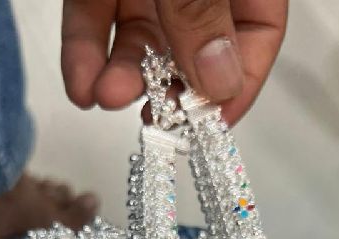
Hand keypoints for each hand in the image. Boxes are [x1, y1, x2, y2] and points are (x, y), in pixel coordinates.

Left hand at [61, 0, 287, 124]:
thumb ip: (203, 11)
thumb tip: (220, 83)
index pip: (259, 32)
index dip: (239, 83)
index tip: (211, 126)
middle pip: (195, 45)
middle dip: (168, 87)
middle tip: (152, 120)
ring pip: (140, 36)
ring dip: (122, 75)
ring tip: (105, 96)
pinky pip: (93, 17)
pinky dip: (84, 51)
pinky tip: (79, 85)